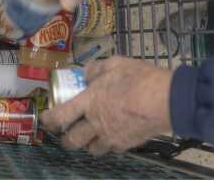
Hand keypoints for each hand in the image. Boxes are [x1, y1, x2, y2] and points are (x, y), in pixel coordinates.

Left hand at [40, 57, 173, 155]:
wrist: (167, 100)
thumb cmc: (141, 79)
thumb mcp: (116, 64)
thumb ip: (97, 69)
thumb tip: (86, 73)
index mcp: (89, 102)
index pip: (60, 116)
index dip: (49, 119)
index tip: (46, 119)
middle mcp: (96, 123)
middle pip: (72, 141)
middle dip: (66, 139)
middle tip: (68, 133)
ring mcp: (111, 136)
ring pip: (92, 149)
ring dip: (88, 143)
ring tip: (92, 135)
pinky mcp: (127, 144)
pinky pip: (112, 149)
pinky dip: (109, 144)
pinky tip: (114, 134)